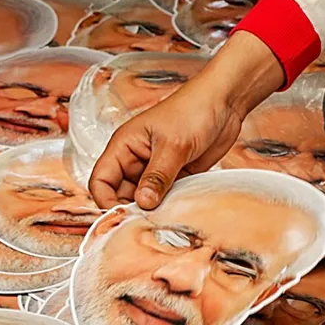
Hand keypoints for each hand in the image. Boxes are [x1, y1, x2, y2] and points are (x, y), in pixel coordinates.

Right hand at [88, 31, 285, 209]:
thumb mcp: (173, 145)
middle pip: (120, 194)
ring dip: (152, 209)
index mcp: (124, 145)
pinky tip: (178, 210)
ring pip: (143, 198)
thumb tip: (143, 203)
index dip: (106, 199)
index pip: (100, 179)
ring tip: (165, 216)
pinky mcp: (174, 175)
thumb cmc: (192, 110)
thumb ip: (157, 177)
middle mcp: (135, 159)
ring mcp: (154, 169)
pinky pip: (164, 197)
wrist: (224, 103)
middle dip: (131, 208)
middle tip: (148, 221)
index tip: (123, 216)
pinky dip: (169, 205)